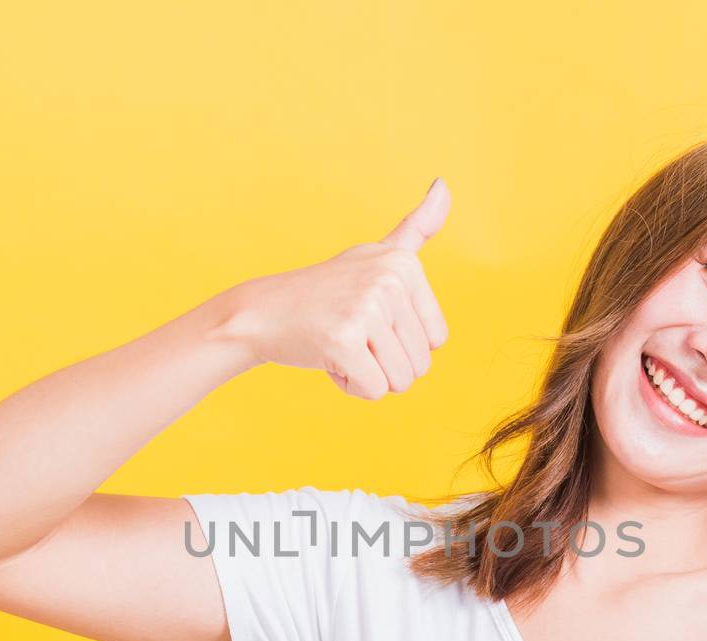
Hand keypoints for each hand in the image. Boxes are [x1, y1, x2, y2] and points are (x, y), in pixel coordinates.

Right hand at [218, 178, 451, 399]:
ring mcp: (366, 308)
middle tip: (349, 332)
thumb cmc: (324, 292)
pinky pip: (374, 391)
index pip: (436, 340)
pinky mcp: (344, 340)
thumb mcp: (375, 254)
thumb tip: (445, 184)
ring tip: (339, 343)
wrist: (261, 312)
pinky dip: (350, 385)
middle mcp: (389, 280)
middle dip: (384, 362)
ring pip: (400, 381)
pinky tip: (328, 357)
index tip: (368, 318)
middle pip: (420, 365)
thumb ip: (417, 228)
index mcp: (404, 263)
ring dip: (368, 375)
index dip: (401, 342)